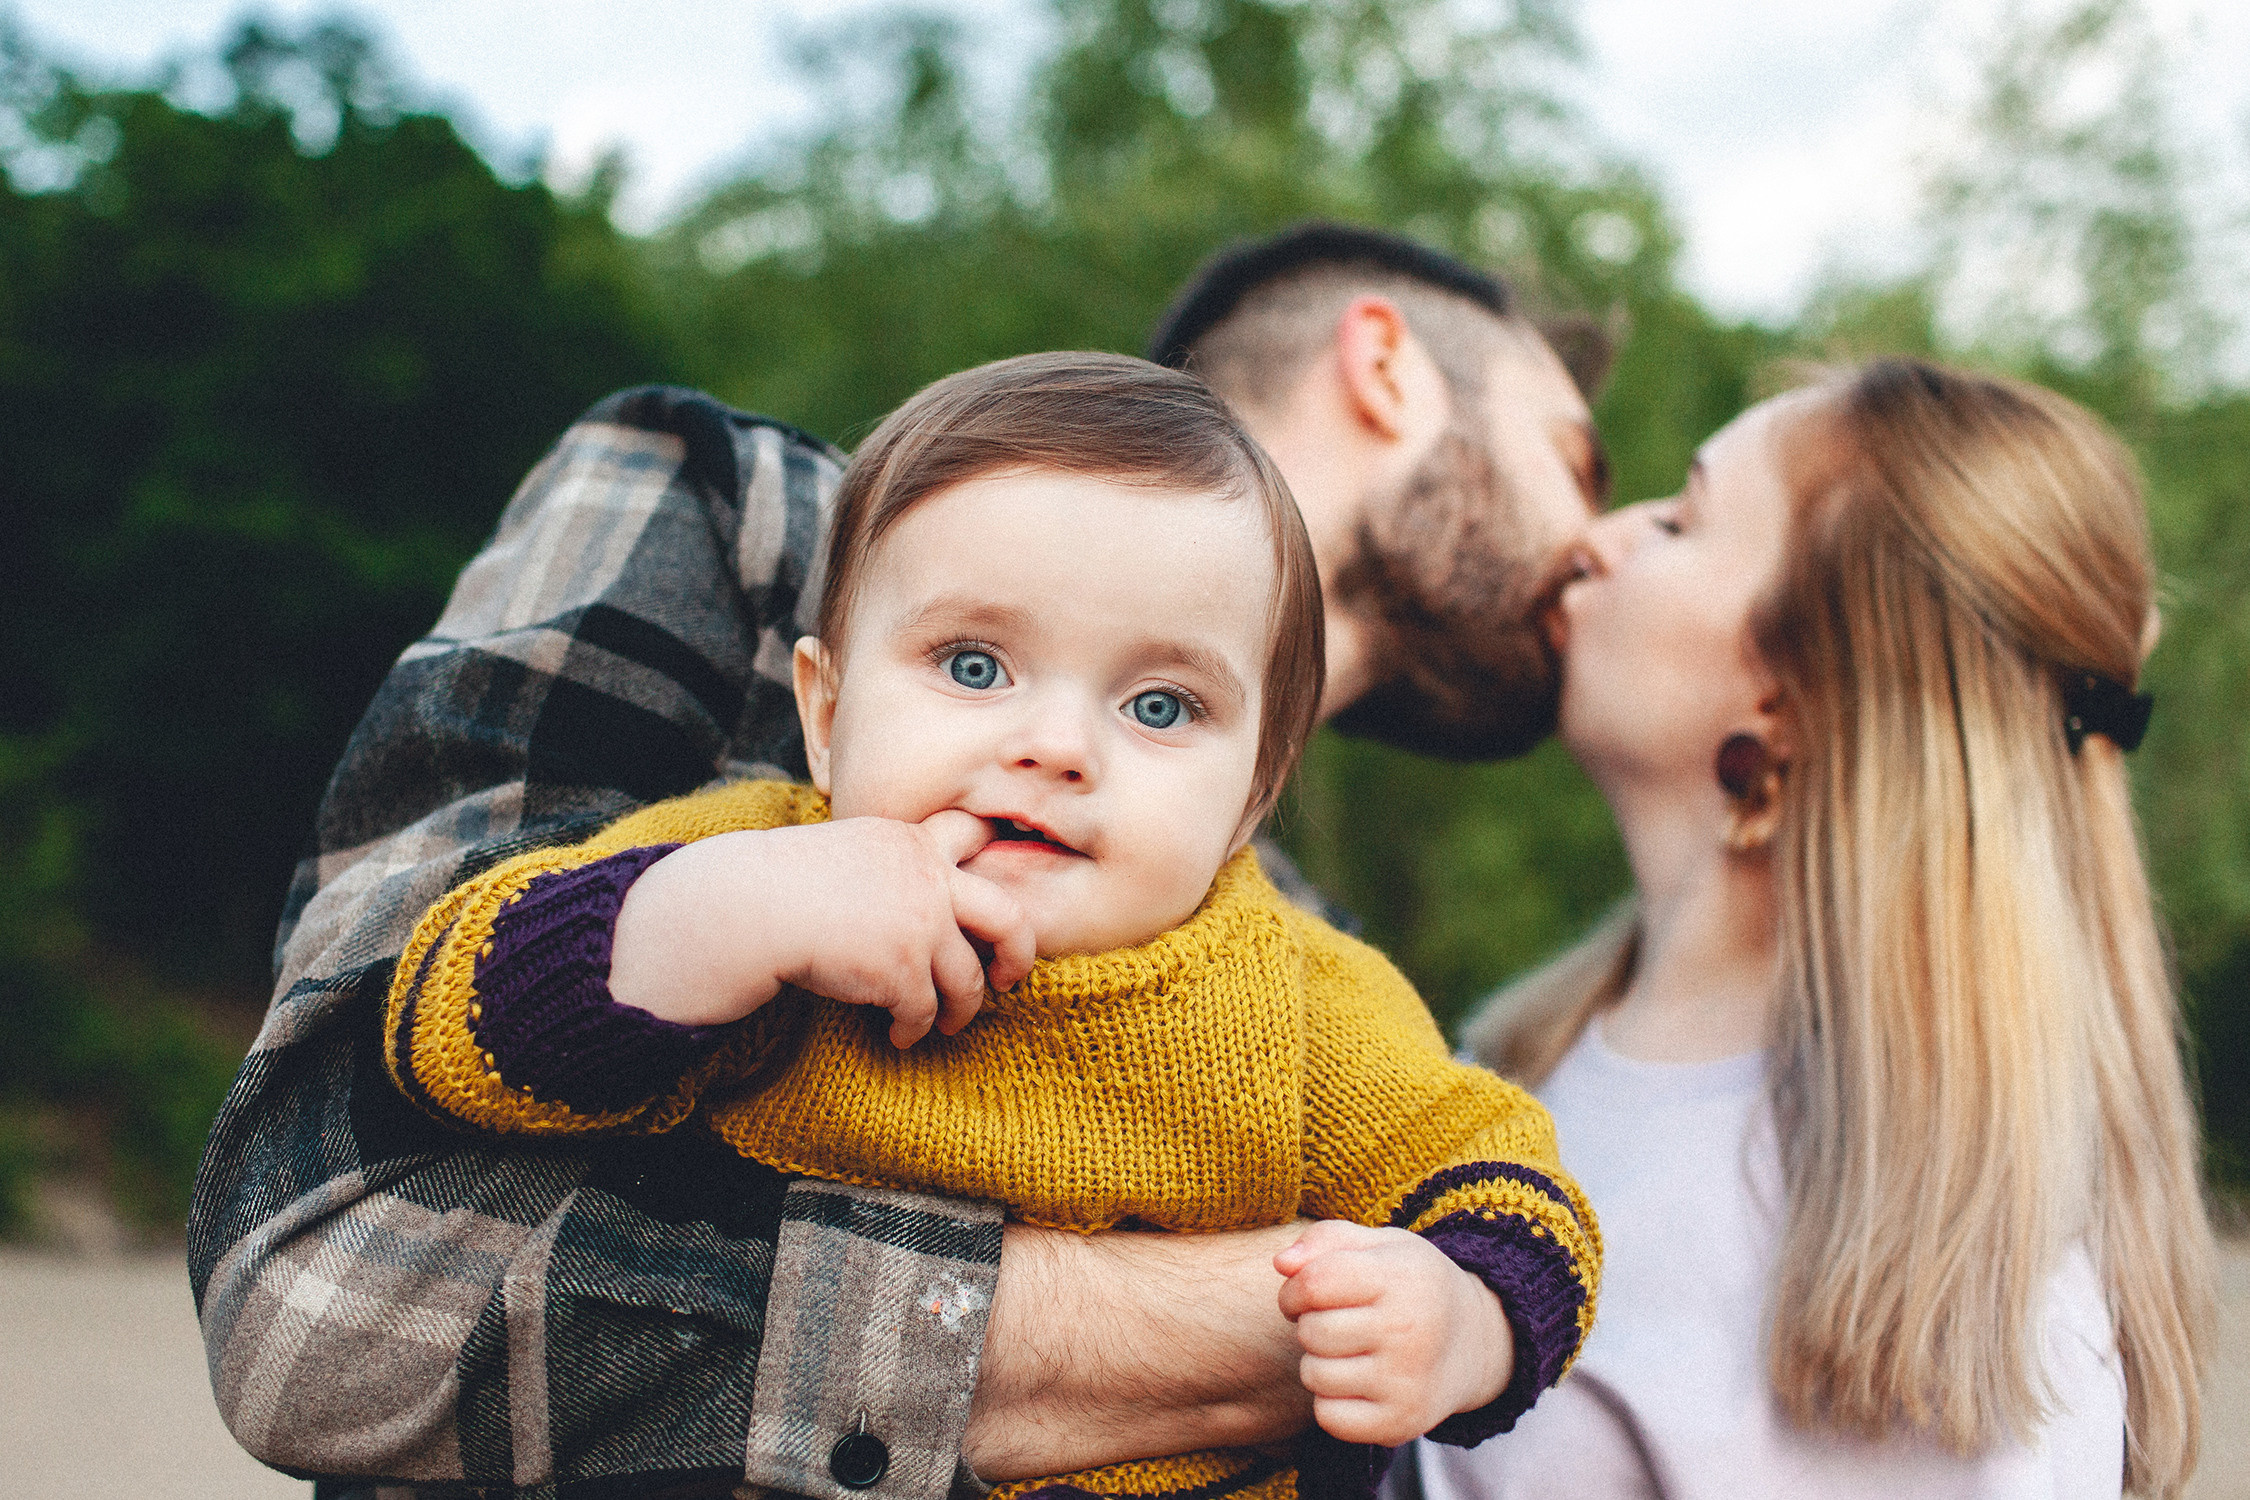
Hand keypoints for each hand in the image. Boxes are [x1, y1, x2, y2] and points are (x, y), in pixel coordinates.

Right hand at [609, 808, 1036, 1044]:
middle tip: (1008, 978)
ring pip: (969, 980)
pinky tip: (899, 1035)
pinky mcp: (902, 970)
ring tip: (949, 1023)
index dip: (993, 862)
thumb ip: (895, 866)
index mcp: (914, 842)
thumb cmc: (786, 884)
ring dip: (963, 1009)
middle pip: (1009, 918)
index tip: (991, 897)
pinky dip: (914, 1029)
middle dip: (1019, 954)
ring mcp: (921, 925)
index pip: (974, 836)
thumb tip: (929, 904)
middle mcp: (929, 879)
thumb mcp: (852, 851)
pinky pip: (924, 1011)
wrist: (750, 907)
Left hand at [1273, 1220, 1513, 1446]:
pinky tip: (1357, 1383)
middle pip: (1312, 1331)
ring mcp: (1408, 1382)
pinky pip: (1328, 1416)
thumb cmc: (1410, 1285)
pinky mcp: (1402, 1423)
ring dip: (1319, 1362)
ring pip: (1315, 1375)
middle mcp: (1410, 1330)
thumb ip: (1325, 1240)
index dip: (1295, 1289)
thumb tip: (1281, 1263)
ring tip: (1348, 1351)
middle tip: (1337, 1322)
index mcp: (1402, 1278)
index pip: (1315, 1283)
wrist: (1473, 1343)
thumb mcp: (1380, 1245)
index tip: (1306, 1293)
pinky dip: (1330, 1401)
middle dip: (1310, 1324)